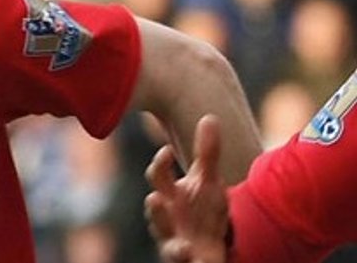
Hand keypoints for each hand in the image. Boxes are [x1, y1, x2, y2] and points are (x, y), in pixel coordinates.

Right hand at [144, 115, 229, 262]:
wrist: (210, 245)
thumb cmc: (203, 210)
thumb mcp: (208, 181)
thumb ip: (207, 153)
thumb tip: (210, 117)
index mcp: (171, 195)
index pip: (157, 177)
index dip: (158, 165)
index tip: (164, 152)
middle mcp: (168, 219)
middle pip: (156, 214)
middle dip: (156, 209)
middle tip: (155, 200)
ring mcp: (176, 243)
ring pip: (169, 246)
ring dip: (173, 247)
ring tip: (182, 248)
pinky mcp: (188, 261)